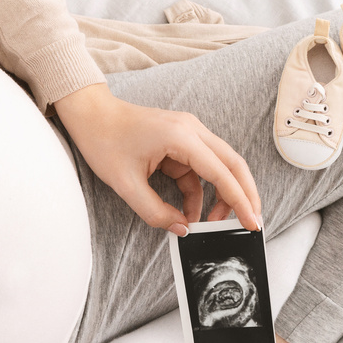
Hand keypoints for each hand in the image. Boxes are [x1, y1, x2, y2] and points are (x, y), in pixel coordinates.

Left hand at [54, 83, 262, 233]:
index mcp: (181, 137)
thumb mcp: (125, 184)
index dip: (240, 201)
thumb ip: (155, 212)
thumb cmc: (104, 140)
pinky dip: (202, 192)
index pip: (222, 173)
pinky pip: (202, 170)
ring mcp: (190, 134)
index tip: (252, 222)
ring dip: (223, 195)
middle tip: (251, 222)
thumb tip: (182, 228)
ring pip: (222, 167)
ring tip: (214, 223)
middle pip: (234, 165)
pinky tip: (192, 211)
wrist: (91, 114)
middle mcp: (193, 130)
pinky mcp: (183, 141)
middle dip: (245, 196)